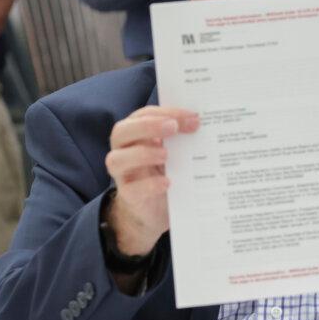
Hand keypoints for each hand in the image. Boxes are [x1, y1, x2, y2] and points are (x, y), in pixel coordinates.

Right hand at [104, 106, 199, 255]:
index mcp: (135, 131)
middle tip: (173, 127)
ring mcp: (122, 173)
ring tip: (166, 155)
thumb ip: (181, 136)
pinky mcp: (127, 195)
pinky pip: (131, 189)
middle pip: (122, 131)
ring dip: (143, 154)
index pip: (145, 115)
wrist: (156, 206)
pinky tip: (167, 182)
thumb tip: (201, 124)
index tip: (192, 117)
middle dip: (148, 126)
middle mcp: (123, 149)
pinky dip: (149, 185)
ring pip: (117, 159)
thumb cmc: (165, 169)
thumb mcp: (174, 150)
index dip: (167, 113)